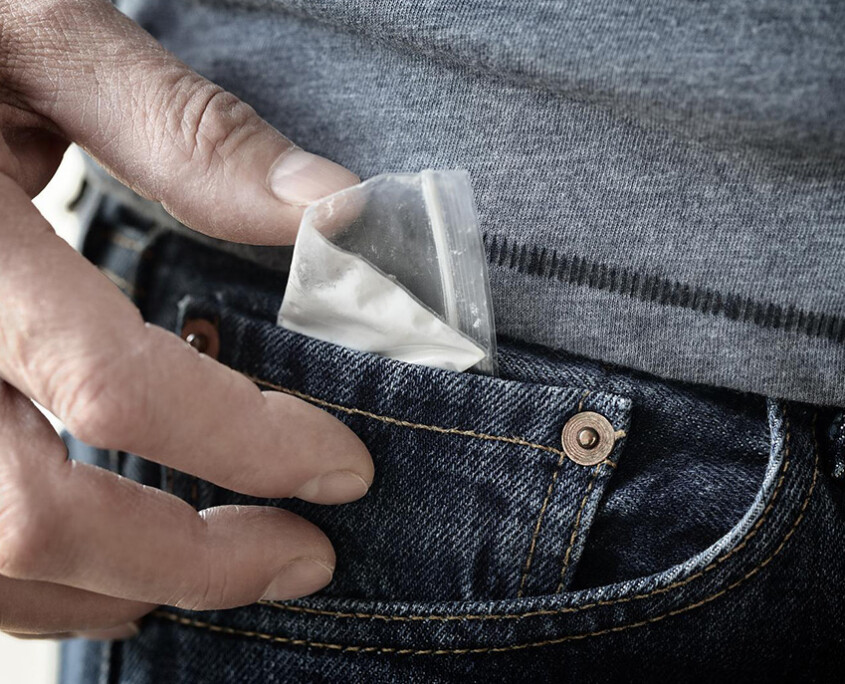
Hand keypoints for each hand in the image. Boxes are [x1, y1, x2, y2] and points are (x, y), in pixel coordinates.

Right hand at [0, 0, 372, 640]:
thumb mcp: (44, 40)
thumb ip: (185, 133)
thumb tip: (333, 210)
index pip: (109, 382)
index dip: (244, 443)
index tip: (343, 467)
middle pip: (32, 519)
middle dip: (192, 562)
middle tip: (304, 557)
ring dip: (121, 589)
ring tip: (226, 564)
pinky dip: (50, 587)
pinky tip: (120, 564)